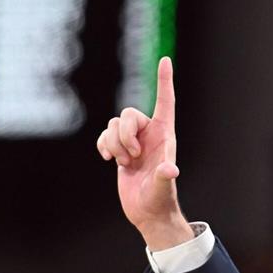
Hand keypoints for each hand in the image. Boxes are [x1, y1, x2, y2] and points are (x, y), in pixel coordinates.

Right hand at [97, 57, 193, 249]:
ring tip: (124, 163)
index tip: (165, 60)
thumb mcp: (163, 189)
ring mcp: (133, 142)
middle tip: (132, 157)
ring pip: (113, 125)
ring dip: (113, 144)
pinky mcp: (119, 151)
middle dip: (124, 134)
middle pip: (128, 114)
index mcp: (164, 136)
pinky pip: (104, 136)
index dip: (164, 81)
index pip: (165, 102)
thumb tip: (170, 170)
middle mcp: (149, 135)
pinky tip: (108, 160)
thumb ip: (165, 178)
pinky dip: (103, 146)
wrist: (147, 213)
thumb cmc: (160, 200)